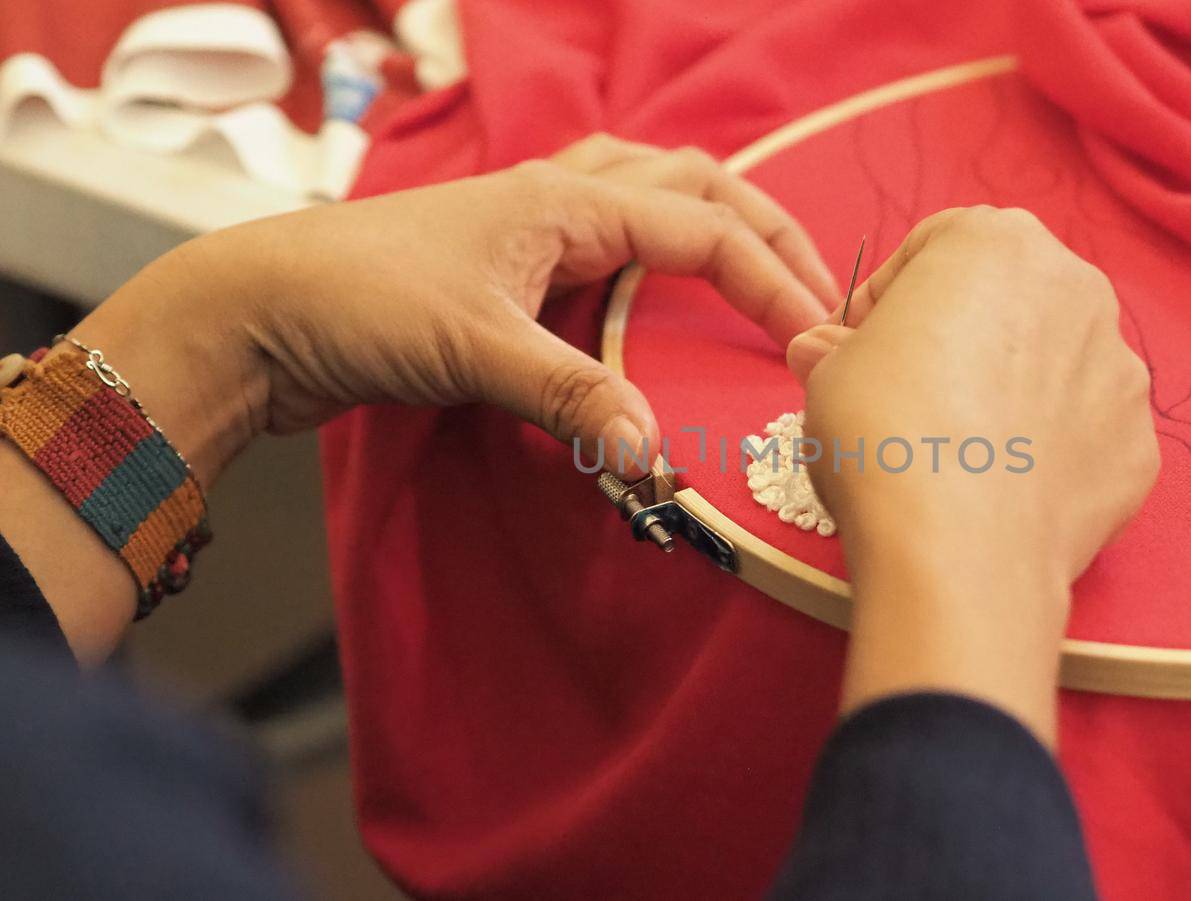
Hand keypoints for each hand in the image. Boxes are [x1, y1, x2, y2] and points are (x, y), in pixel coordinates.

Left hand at [19, 134, 835, 660]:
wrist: (255, 312)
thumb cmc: (356, 302)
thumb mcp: (475, 348)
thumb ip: (573, 396)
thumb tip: (657, 457)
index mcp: (567, 199)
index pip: (706, 230)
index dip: (772, 283)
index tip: (816, 341)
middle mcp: (560, 197)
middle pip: (695, 186)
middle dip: (766, 233)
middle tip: (818, 291)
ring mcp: (534, 228)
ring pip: (653, 196)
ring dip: (715, 225)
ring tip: (757, 275)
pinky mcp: (510, 270)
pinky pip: (611, 240)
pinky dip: (654, 257)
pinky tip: (656, 296)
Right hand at [786, 207, 1157, 743]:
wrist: (960, 549)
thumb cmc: (885, 435)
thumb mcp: (827, 373)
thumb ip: (835, 348)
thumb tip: (825, 351)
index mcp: (997, 242)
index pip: (934, 247)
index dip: (888, 298)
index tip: (859, 344)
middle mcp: (1077, 287)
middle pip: (1009, 300)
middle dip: (962, 338)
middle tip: (910, 396)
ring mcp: (1121, 368)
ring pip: (1056, 367)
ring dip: (1013, 393)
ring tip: (960, 453)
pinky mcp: (1139, 444)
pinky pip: (1085, 436)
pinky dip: (1050, 454)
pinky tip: (1003, 491)